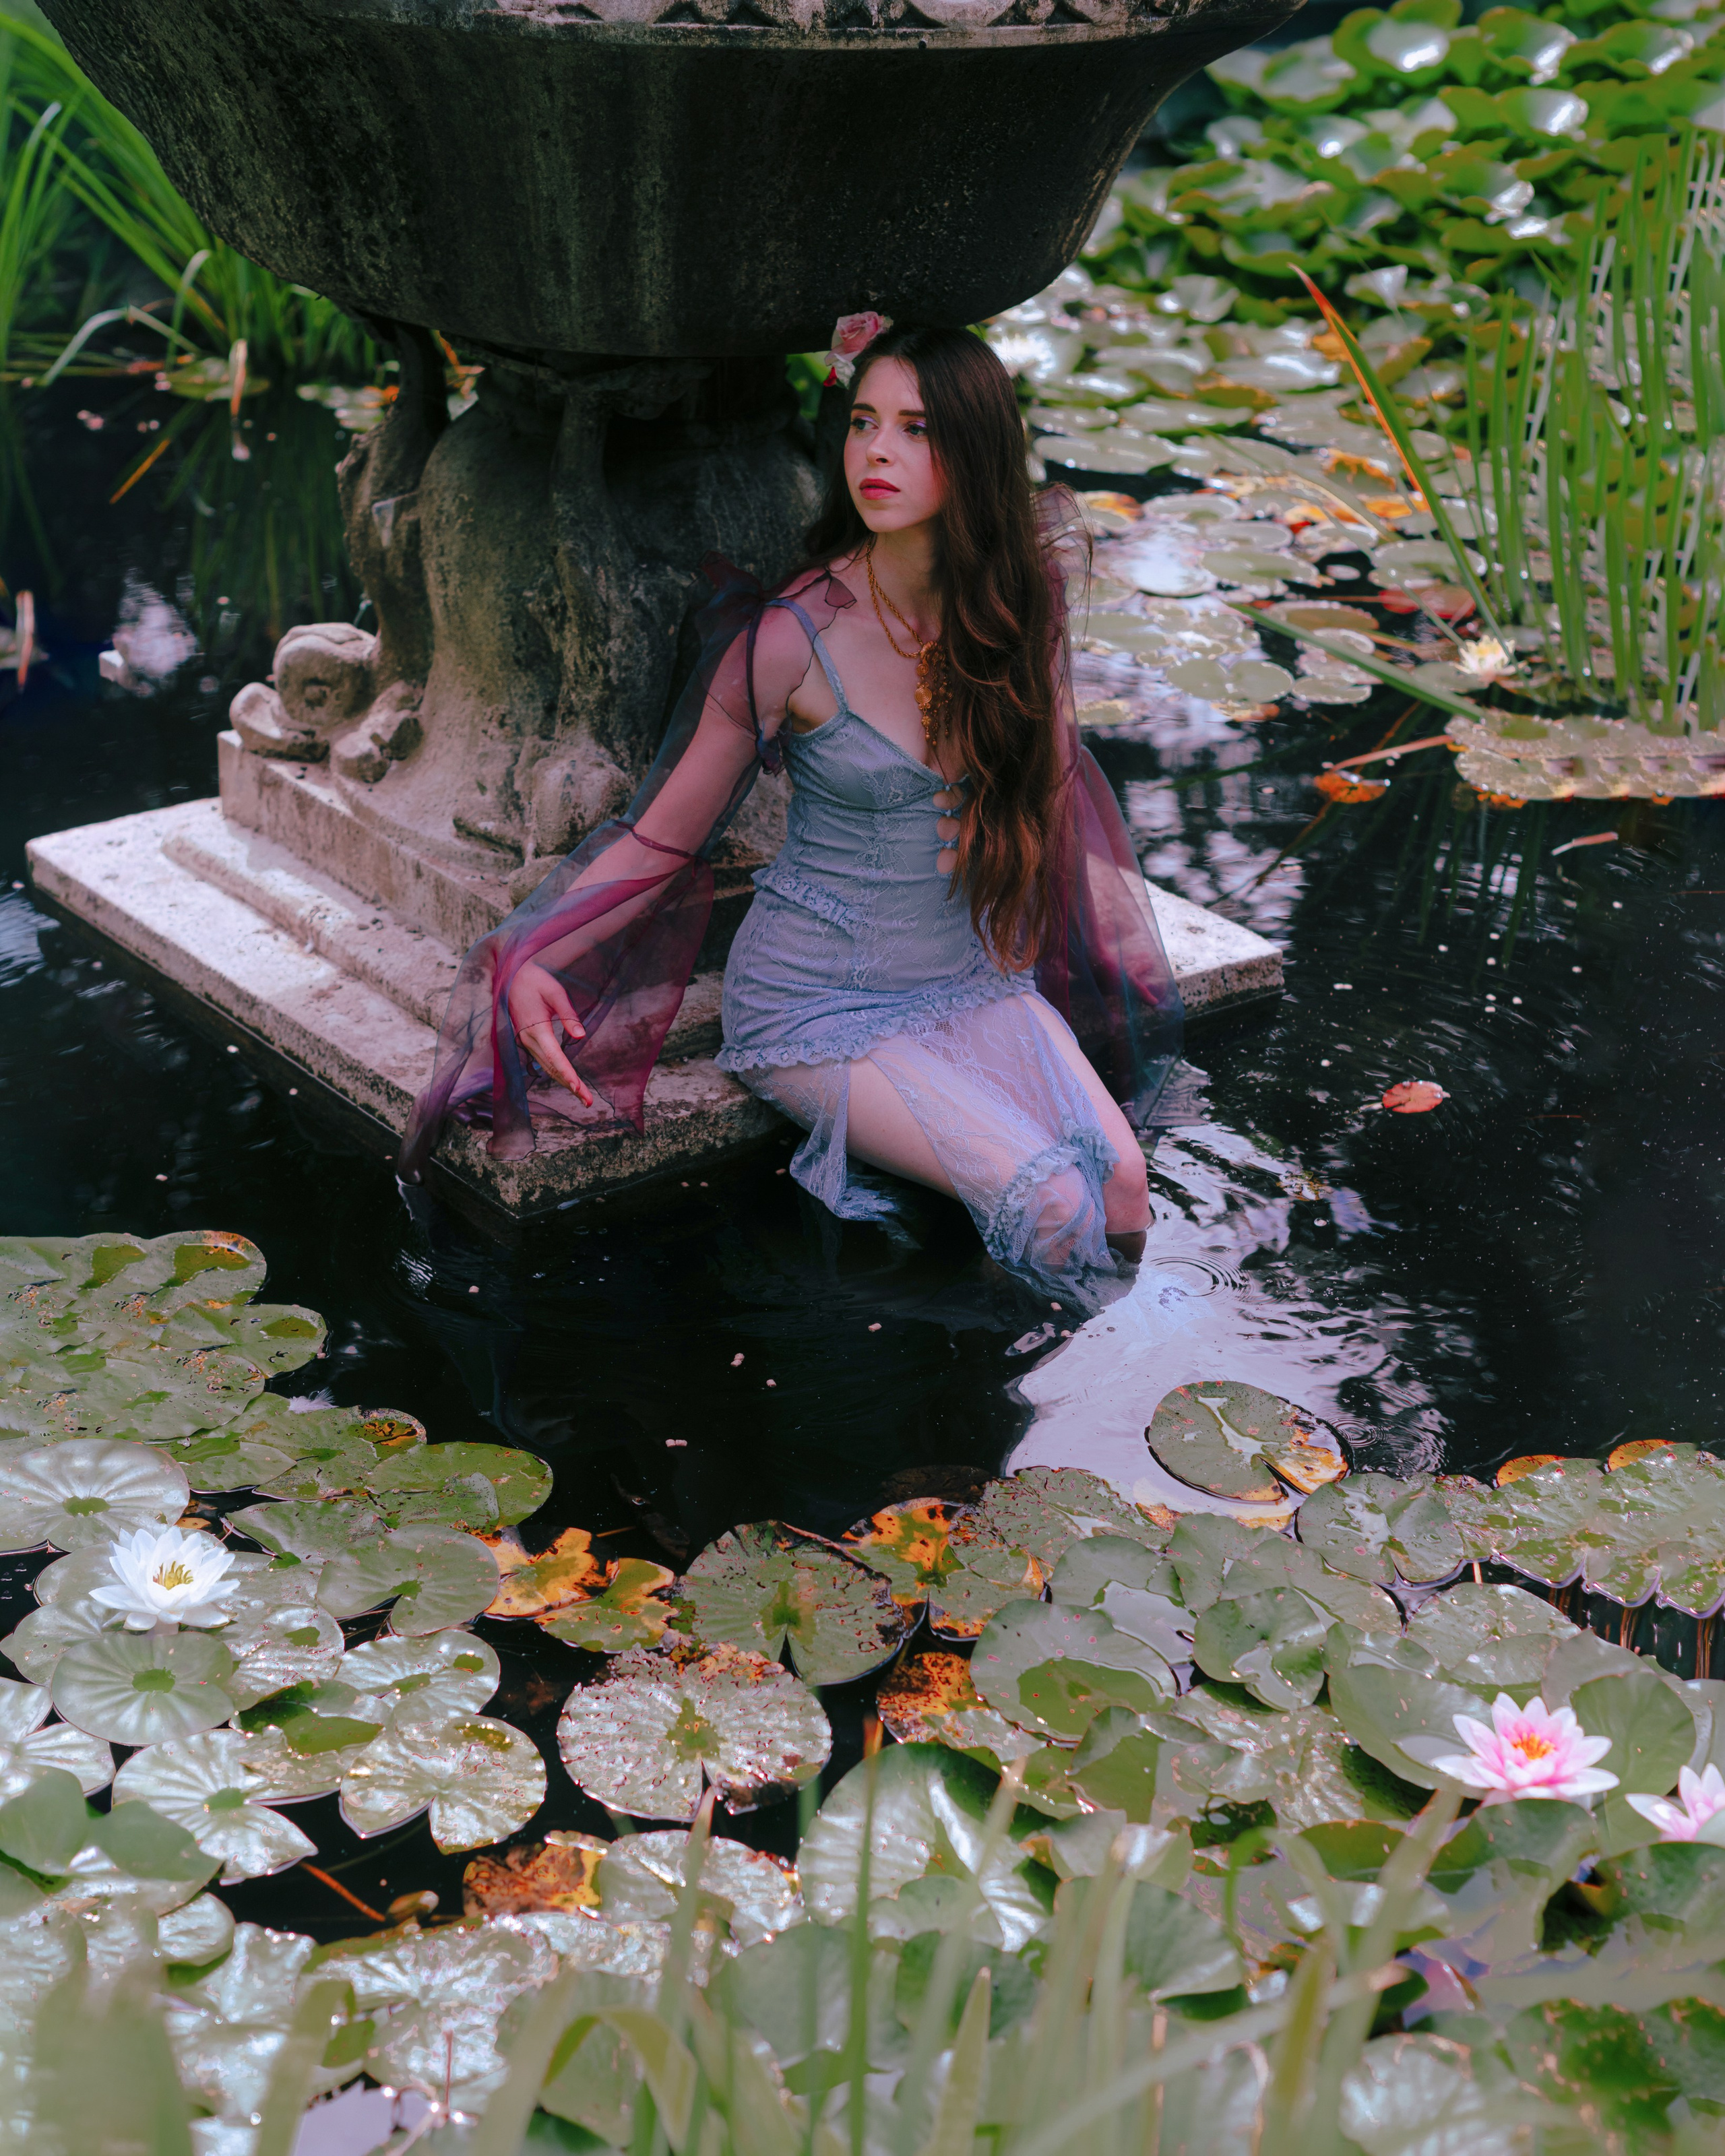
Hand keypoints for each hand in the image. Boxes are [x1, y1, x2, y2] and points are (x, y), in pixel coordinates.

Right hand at [507, 960, 593, 1106]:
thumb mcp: (555, 992)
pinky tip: (566, 1080)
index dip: (567, 1074)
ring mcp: (525, 1042)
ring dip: (564, 1082)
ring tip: (583, 1097)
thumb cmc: (534, 980)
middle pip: (552, 1069)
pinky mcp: (526, 1040)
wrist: (510, 975)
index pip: (555, 1058)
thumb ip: (569, 1015)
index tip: (578, 1089)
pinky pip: (542, 1061)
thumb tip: (581, 1037)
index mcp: (536, 1029)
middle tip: (588, 1102)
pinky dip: (556, 1073)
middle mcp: (528, 1040)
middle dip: (570, 1086)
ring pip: (547, 1068)